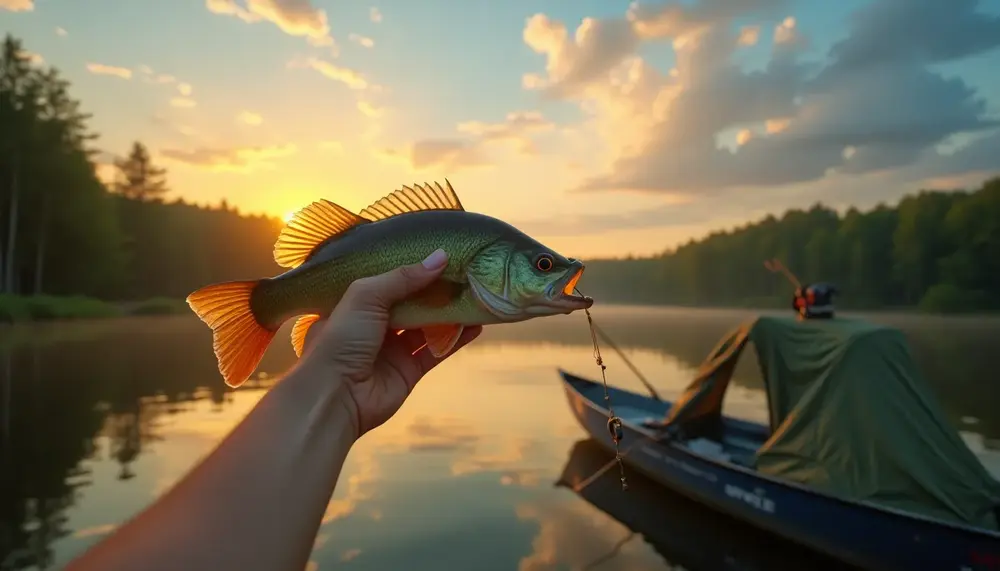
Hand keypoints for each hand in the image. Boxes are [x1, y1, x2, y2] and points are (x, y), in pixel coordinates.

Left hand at [299, 249, 481, 437]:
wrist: (335, 395)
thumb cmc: (341, 339)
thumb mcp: (366, 296)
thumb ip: (403, 277)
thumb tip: (440, 257)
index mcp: (360, 303)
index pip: (391, 280)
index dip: (414, 269)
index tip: (442, 255)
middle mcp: (377, 324)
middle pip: (414, 302)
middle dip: (437, 290)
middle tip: (466, 273)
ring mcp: (394, 348)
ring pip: (429, 326)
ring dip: (451, 313)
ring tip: (476, 295)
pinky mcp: (409, 370)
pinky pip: (437, 351)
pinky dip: (457, 339)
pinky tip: (476, 325)